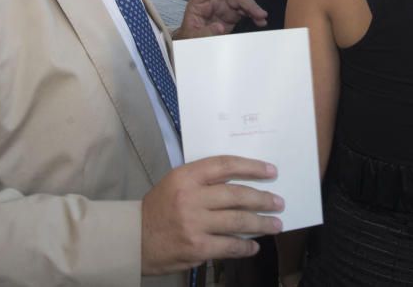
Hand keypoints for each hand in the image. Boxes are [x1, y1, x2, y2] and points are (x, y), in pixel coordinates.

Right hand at [141, 156, 283, 274]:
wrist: (134, 238)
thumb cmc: (159, 207)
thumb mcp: (176, 183)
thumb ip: (204, 180)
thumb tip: (241, 182)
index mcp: (186, 176)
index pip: (225, 165)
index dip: (252, 167)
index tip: (271, 171)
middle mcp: (191, 198)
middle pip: (237, 195)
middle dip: (262, 199)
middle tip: (279, 202)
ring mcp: (195, 224)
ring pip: (238, 221)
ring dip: (261, 224)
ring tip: (275, 225)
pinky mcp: (197, 247)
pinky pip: (229, 246)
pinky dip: (245, 247)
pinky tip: (254, 246)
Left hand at [173, 0, 267, 38]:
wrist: (194, 46)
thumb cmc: (190, 38)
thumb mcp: (193, 37)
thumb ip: (205, 32)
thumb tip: (220, 27)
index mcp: (198, 3)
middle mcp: (212, 2)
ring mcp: (223, 8)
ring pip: (239, 0)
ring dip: (252, 6)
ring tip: (261, 16)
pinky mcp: (231, 16)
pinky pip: (244, 12)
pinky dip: (253, 15)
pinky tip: (260, 21)